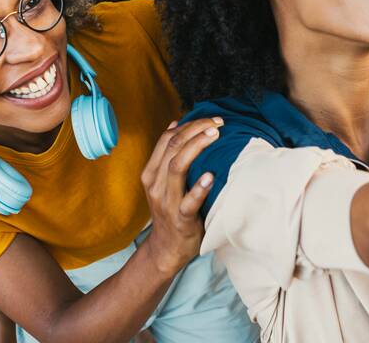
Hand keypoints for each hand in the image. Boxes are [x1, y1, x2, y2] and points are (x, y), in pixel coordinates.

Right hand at [140, 118, 221, 275]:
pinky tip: (210, 177)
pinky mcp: (179, 219)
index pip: (167, 139)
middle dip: (195, 130)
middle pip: (172, 147)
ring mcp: (166, 201)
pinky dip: (198, 188)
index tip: (210, 119)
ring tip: (214, 136)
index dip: (188, 125)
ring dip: (196, 148)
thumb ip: (167, 156)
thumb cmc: (171, 211)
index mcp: (151, 173)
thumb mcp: (164, 182)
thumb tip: (175, 124)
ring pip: (176, 167)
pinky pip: (188, 202)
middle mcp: (156, 184)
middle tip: (217, 123)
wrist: (166, 249)